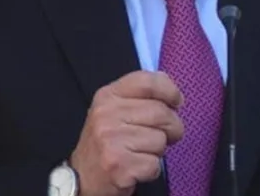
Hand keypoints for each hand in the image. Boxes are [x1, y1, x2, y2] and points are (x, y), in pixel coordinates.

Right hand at [69, 71, 184, 195]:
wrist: (83, 177)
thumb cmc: (108, 141)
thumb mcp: (115, 110)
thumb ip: (141, 96)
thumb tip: (174, 93)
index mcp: (108, 96)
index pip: (147, 82)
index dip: (170, 91)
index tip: (176, 102)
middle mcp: (106, 114)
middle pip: (161, 113)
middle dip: (172, 128)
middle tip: (163, 136)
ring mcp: (110, 140)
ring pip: (160, 140)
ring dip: (158, 151)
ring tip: (140, 152)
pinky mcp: (118, 165)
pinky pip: (155, 165)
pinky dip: (151, 170)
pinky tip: (136, 167)